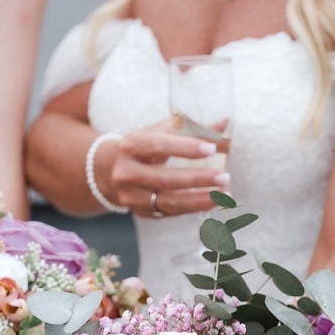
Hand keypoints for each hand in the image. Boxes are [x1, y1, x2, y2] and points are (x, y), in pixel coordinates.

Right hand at [95, 119, 230, 218]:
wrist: (109, 171)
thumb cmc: (142, 147)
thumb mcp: (159, 132)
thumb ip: (190, 128)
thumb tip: (224, 122)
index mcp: (130, 145)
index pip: (158, 145)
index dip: (185, 148)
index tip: (212, 149)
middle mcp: (126, 173)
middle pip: (164, 178)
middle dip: (197, 179)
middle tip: (224, 177)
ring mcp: (131, 196)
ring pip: (168, 201)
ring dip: (199, 200)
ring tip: (225, 195)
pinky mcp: (141, 212)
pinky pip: (170, 212)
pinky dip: (193, 208)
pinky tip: (212, 203)